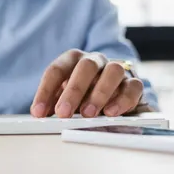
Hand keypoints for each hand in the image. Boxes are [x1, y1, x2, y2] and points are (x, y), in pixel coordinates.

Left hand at [31, 49, 145, 117]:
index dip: (45, 91)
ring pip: (113, 71)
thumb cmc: (81, 93)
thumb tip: (39, 114)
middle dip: (73, 91)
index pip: (56, 70)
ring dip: (99, 94)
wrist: (112, 91)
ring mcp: (116, 69)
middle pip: (85, 67)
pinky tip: (111, 113)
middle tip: (63, 113)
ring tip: (88, 114)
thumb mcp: (62, 96)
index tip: (39, 112)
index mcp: (73, 60)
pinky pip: (133, 86)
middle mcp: (95, 60)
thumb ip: (51, 103)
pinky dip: (123, 100)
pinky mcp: (134, 82)